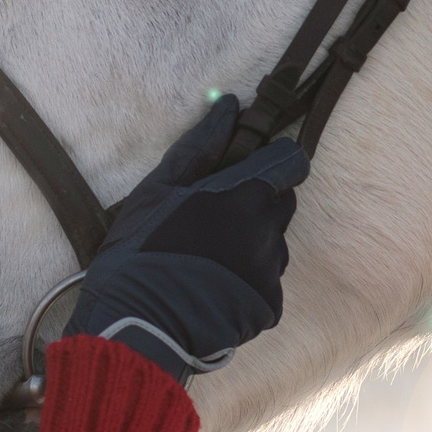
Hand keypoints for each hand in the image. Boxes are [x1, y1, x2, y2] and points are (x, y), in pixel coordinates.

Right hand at [64, 96, 307, 382]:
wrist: (139, 326)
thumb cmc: (141, 250)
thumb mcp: (160, 188)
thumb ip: (200, 145)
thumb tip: (230, 105)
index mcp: (248, 195)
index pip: (292, 161)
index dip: (273, 161)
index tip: (245, 169)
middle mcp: (270, 231)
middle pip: (282, 203)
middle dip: (256, 202)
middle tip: (211, 218)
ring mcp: (272, 272)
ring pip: (273, 243)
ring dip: (250, 242)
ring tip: (205, 257)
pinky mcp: (270, 307)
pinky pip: (265, 283)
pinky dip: (244, 281)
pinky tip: (210, 287)